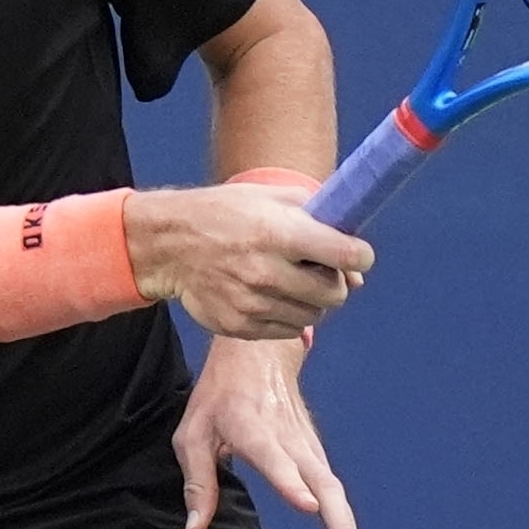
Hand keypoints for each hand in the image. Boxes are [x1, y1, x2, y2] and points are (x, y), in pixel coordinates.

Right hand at [124, 185, 372, 339]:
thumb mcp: (271, 197)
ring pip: (314, 316)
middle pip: (335, 294)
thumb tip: (358, 271)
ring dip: (309, 300)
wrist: (170, 244)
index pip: (346, 254)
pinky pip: (289, 331)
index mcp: (278, 232)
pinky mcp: (240, 326)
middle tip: (315, 269)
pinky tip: (268, 294)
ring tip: (287, 280)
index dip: (359, 255)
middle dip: (333, 282)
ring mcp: (252, 303)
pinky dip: (287, 316)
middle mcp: (266, 271)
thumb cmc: (226, 214)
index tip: (354, 254)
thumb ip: (321, 222)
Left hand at [174, 335, 377, 528]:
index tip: (308, 505)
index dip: (290, 481)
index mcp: (253, 428)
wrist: (259, 351)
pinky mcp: (317, 456)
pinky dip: (349, 528)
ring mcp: (309, 447)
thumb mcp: (193, 432)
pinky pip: (336, 496)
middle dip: (339, 527)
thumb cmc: (220, 394)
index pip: (274, 457)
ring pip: (335, 495)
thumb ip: (197, 482)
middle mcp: (290, 440)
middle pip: (322, 484)